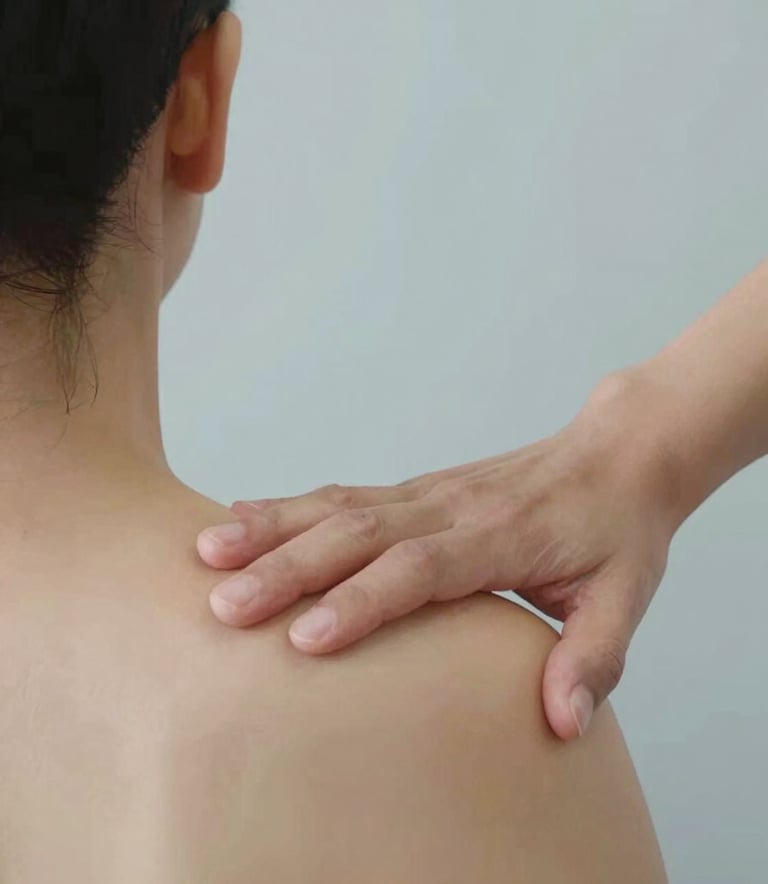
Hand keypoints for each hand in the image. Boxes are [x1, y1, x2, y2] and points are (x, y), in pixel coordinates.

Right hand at [198, 369, 679, 740]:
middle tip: (225, 605)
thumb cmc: (617, 529)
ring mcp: (427, 492)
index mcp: (499, 538)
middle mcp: (451, 508)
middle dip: (287, 568)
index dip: (361, 601)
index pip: (420, 569)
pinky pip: (343, 494)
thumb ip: (594, 657)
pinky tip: (241, 515)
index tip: (304, 638)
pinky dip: (288, 505)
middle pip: (358, 534)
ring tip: (208, 551)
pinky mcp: (415, 488)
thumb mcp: (625, 596)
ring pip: (338, 506)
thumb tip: (563, 723)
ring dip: (271, 527)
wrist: (615, 455)